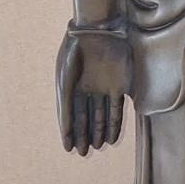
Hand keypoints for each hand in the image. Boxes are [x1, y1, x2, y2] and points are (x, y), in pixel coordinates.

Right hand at [56, 27, 131, 155]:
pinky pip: (117, 109)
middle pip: (86, 118)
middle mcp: (87, 90)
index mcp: (71, 87)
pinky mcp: (120, 86)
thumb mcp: (65, 80)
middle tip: (84, 152)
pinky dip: (114, 124)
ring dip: (99, 132)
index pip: (71, 115)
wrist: (96, 31)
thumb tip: (65, 129)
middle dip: (85, 135)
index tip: (69, 148)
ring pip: (102, 116)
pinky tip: (111, 137)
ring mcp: (104, 88)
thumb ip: (65, 105)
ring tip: (97, 147)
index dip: (70, 132)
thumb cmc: (75, 52)